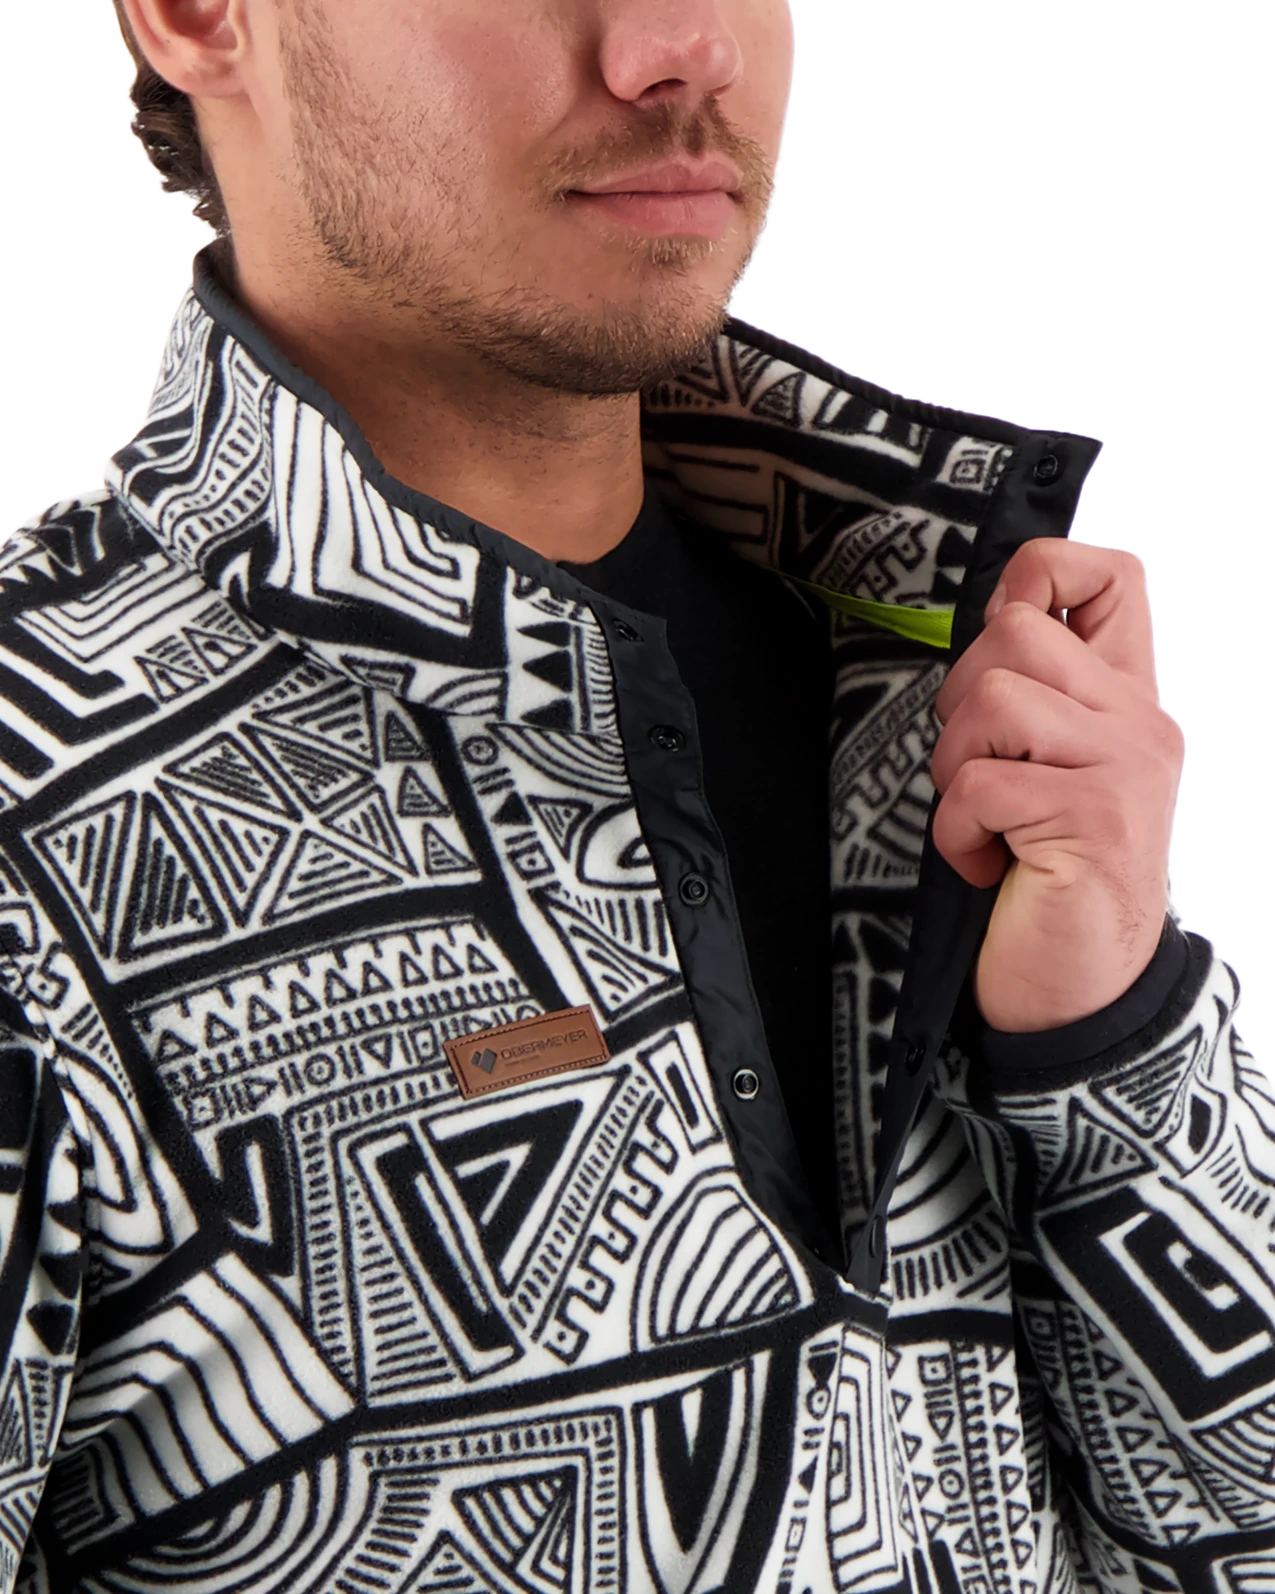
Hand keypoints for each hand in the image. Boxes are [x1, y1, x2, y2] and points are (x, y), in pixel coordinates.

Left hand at [930, 537, 1185, 1032]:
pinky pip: (982, 783)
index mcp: (1124, 701)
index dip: (1037, 574)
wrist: (1080, 992)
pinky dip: (957, 831)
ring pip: (994, 696)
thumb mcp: (1044, 772)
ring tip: (983, 823)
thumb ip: (1033, 698)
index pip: (1109, 574)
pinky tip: (988, 865)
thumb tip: (988, 616)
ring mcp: (1124, 768)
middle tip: (977, 774)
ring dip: (955, 769)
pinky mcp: (1095, 819)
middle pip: (1017, 630)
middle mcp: (1138, 723)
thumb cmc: (1043, 879)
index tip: (998, 641)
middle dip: (960, 703)